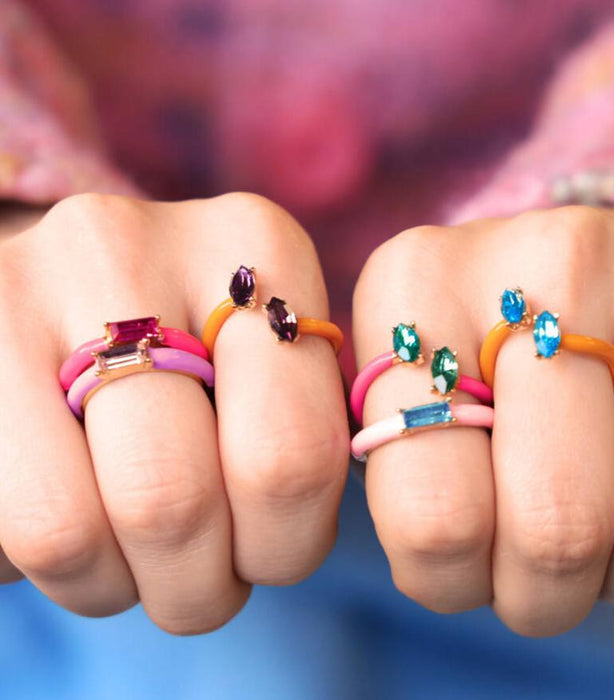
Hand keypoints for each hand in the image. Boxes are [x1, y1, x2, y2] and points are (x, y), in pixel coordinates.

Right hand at [0, 193, 348, 633]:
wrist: (45, 317)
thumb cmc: (173, 370)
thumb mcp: (252, 374)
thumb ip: (298, 426)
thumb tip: (322, 523)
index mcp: (258, 245)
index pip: (304, 450)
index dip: (292, 540)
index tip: (266, 551)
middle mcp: (155, 240)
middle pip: (233, 480)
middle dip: (220, 577)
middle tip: (205, 581)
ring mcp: (50, 278)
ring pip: (143, 510)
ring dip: (151, 582)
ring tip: (145, 564)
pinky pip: (48, 526)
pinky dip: (81, 571)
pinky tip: (87, 541)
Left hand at [353, 205, 613, 635]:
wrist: (559, 269)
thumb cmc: (466, 350)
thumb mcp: (406, 383)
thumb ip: (397, 457)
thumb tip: (431, 559)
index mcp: (414, 286)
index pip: (433, 515)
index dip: (445, 579)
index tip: (457, 567)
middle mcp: (526, 267)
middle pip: (552, 529)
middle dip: (538, 592)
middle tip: (527, 572)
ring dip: (613, 571)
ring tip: (584, 525)